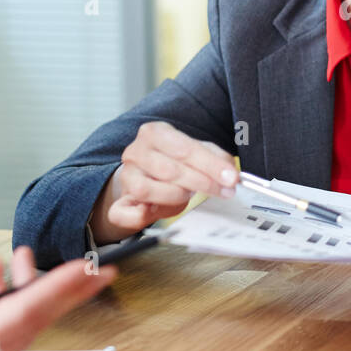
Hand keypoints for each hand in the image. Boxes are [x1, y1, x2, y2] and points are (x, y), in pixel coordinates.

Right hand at [0, 246, 116, 350]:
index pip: (30, 308)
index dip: (64, 286)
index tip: (92, 270)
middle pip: (38, 318)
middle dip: (70, 291)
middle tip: (102, 271)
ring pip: (26, 323)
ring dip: (45, 292)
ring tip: (51, 263)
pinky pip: (9, 329)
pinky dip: (21, 302)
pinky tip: (13, 280)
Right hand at [89, 123, 238, 244]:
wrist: (147, 177)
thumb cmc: (175, 163)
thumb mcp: (197, 152)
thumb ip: (216, 159)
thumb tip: (231, 173)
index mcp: (154, 133)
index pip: (184, 148)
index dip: (210, 165)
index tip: (231, 178)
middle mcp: (135, 152)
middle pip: (169, 169)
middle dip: (201, 182)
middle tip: (223, 190)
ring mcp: (125, 177)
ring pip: (146, 189)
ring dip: (175, 196)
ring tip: (188, 195)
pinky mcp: (120, 202)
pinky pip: (122, 212)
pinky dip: (138, 216)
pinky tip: (152, 213)